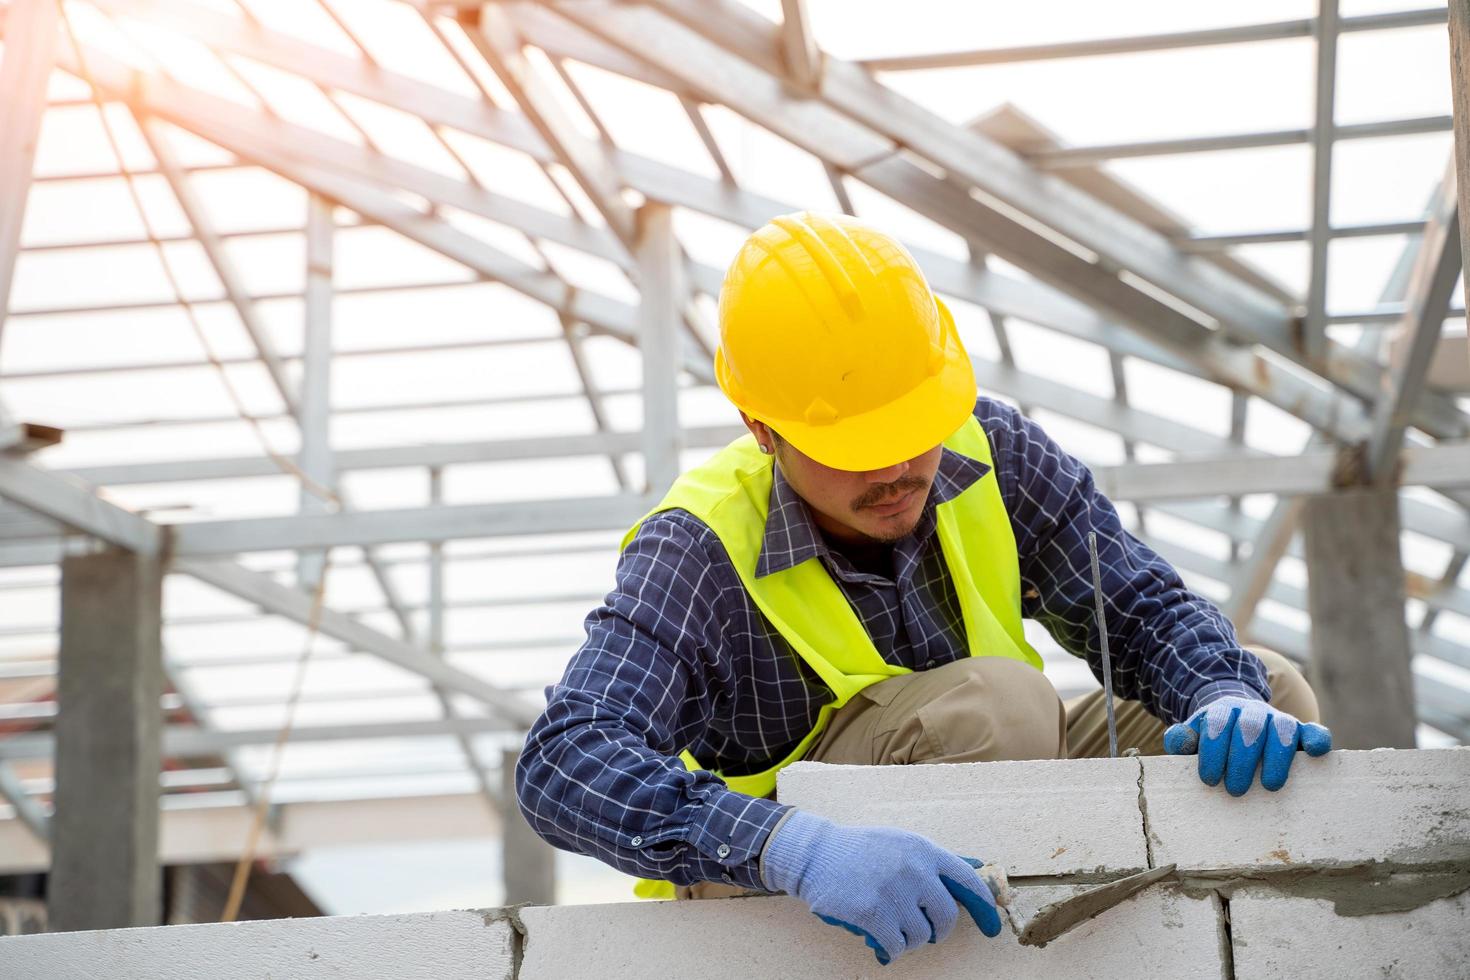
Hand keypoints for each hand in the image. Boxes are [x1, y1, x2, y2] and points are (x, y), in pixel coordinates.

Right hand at [760, 810, 999, 965]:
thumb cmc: (860, 850)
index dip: (985, 907)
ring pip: (920, 935)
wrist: (815, 853)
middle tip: (927, 934)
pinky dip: (891, 949)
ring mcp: (893, 890)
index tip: (991, 927)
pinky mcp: (871, 911)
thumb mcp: (900, 843)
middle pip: (946, 916)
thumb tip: (978, 867)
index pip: (968, 880)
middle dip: (939, 932)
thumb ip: (934, 860)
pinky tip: (881, 942)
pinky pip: (896, 945)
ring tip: (894, 931)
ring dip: (910, 941)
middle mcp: (913, 868)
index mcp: (923, 850)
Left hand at [1163, 695, 1331, 795]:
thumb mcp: (1194, 735)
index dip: (1214, 752)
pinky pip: (1313, 730)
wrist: (1239, 719)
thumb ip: (1182, 739)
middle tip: (1235, 790)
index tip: (1210, 779)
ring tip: (1269, 786)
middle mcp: (1253, 712)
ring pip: (1282, 729)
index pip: (1218, 725)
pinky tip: (1315, 752)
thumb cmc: (1214, 739)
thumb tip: (1179, 742)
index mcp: (1223, 711)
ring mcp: (1278, 720)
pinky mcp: (1301, 732)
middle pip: (1250, 728)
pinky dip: (1317, 739)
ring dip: (1277, 757)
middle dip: (1242, 761)